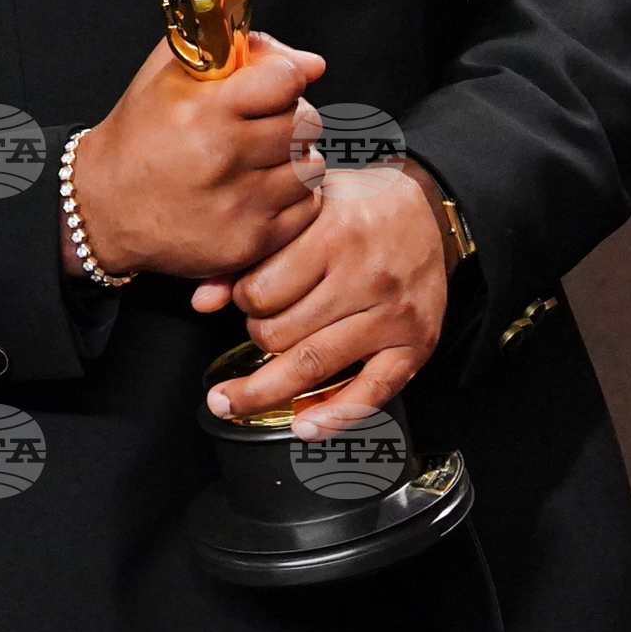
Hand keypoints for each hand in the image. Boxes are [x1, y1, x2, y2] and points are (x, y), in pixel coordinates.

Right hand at [65, 32, 326, 284]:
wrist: (104, 206)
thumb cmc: (140, 133)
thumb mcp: (172, 74)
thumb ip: (240, 51)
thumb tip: (313, 64)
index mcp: (204, 111)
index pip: (287, 80)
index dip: (283, 78)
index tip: (269, 86)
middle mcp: (223, 158)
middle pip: (305, 123)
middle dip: (288, 117)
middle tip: (261, 124)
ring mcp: (238, 205)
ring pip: (310, 166)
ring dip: (292, 159)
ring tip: (260, 159)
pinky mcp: (249, 242)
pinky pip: (306, 208)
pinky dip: (291, 197)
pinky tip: (260, 190)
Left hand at [204, 161, 450, 436]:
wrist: (428, 209)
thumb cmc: (358, 205)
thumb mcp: (302, 208)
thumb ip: (251, 250)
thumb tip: (202, 301)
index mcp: (333, 234)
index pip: (260, 291)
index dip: (240, 300)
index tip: (244, 297)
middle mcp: (364, 276)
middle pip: (281, 333)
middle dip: (256, 336)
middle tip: (258, 327)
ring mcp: (391, 315)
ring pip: (312, 365)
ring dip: (266, 389)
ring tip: (234, 399)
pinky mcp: (415, 344)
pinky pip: (370, 392)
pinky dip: (333, 416)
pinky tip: (303, 426)